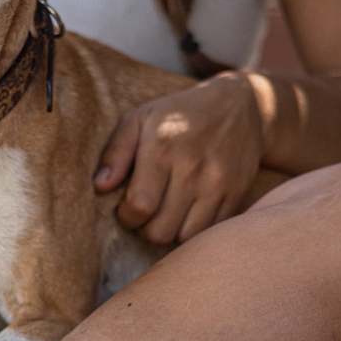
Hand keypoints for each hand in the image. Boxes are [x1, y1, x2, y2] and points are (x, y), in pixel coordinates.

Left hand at [94, 73, 266, 244]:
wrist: (240, 103)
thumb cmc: (179, 112)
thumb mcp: (139, 118)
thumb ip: (116, 152)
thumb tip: (100, 187)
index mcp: (162, 149)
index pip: (140, 207)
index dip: (127, 218)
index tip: (127, 210)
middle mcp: (192, 169)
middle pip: (161, 231)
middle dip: (145, 230)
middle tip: (146, 215)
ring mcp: (218, 184)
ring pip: (186, 238)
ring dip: (171, 233)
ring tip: (166, 214)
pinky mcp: (238, 194)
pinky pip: (211, 232)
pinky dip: (196, 230)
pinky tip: (188, 212)